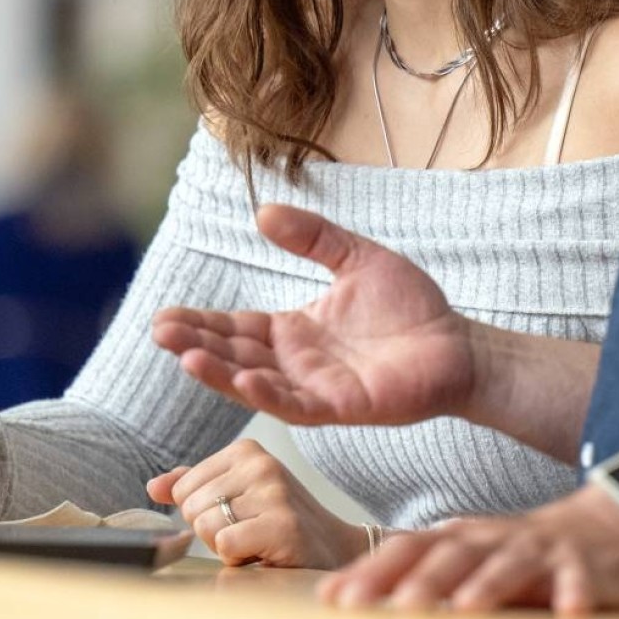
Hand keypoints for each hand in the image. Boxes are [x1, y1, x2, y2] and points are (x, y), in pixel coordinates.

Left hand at [147, 439, 369, 568]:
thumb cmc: (280, 520)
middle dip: (212, 531)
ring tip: (258, 541)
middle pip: (191, 508)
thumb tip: (153, 486)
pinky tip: (265, 554)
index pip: (183, 487)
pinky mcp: (283, 525)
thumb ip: (194, 486)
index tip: (237, 515)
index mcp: (246, 450)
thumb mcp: (237, 493)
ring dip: (227, 547)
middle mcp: (260, 464)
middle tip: (249, 531)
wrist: (335, 548)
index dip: (202, 512)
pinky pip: (225, 545)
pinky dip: (239, 560)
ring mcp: (274, 493)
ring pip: (206, 527)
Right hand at [151, 204, 474, 425]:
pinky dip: (268, 394)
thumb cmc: (411, 306)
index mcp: (294, 331)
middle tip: (160, 332)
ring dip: (220, 372)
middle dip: (196, 346)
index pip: (236, 328)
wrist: (459, 344)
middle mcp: (296, 364)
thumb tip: (263, 211)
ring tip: (185, 356)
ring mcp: (316, 388)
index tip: (163, 318)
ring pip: (256, 383)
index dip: (201, 324)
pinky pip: (297, 404)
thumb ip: (312, 236)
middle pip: (234, 356)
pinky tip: (244, 380)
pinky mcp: (342, 407)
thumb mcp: (355, 258)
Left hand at [319, 487, 618, 613]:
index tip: (335, 599)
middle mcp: (491, 539)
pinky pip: (580, 580)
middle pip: (451, 556)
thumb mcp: (465, 560)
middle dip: (421, 582)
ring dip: (488, 585)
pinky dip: (574, 594)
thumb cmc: (515, 556)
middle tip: (393, 608)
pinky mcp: (584, 567)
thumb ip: (417, 578)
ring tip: (467, 609)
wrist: (601, 531)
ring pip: (510, 565)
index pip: (406, 550)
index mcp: (456, 539)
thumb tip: (345, 602)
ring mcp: (539, 550)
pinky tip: (569, 613)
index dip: (370, 572)